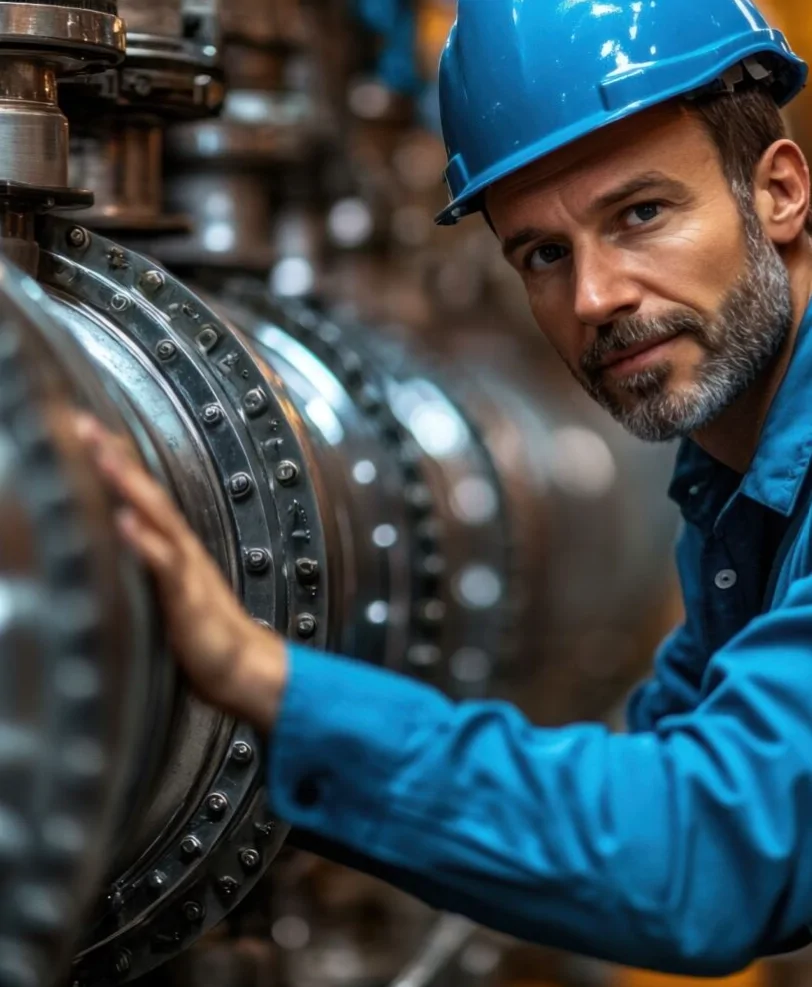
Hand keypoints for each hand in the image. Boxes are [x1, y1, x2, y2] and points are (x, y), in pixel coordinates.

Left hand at [74, 413, 287, 733]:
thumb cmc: (205, 631)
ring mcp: (185, 568)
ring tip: (103, 456)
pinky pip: (165, 564)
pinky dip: (144, 541)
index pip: (143, 493)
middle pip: (147, 492)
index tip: (88, 428)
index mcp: (176, 544)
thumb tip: (121, 540)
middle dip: (116, 456)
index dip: (118, 459)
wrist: (243, 665)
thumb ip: (151, 562)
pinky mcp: (187, 595)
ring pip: (156, 517)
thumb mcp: (171, 589)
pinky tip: (124, 521)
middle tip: (84, 423)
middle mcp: (181, 547)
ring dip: (129, 485)